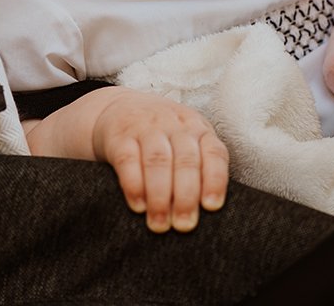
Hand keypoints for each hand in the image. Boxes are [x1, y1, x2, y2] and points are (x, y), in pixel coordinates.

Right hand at [91, 88, 228, 232]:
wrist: (119, 109)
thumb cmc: (162, 136)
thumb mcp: (186, 140)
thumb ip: (199, 167)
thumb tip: (208, 212)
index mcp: (197, 127)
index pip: (213, 152)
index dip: (215, 180)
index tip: (211, 207)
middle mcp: (174, 124)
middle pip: (186, 160)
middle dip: (186, 197)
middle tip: (184, 225)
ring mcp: (145, 128)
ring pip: (158, 161)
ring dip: (160, 196)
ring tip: (160, 223)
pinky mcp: (119, 137)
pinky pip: (128, 160)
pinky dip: (134, 186)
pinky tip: (138, 206)